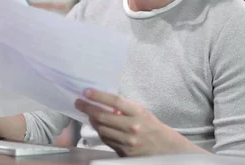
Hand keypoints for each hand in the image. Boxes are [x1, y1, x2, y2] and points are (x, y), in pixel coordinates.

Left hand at [75, 88, 206, 156]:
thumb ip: (125, 108)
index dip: (99, 96)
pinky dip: (101, 132)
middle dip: (87, 108)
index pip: (115, 101)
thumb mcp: (142, 112)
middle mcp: (132, 127)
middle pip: (103, 116)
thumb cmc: (152, 127)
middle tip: (78, 102)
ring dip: (92, 120)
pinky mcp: (124, 152)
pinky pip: (106, 140)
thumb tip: (105, 102)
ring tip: (88, 113)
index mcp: (138, 113)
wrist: (166, 149)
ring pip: (102, 129)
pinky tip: (99, 126)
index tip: (86, 91)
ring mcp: (128, 142)